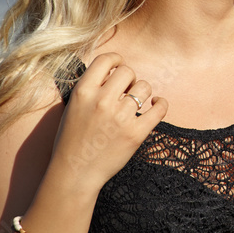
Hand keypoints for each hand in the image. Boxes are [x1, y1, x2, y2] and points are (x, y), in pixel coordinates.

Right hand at [48, 52, 167, 190]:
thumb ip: (91, 88)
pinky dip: (161, 103)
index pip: (106, 59)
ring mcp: (120, 117)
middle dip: (129, 79)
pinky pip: (160, 108)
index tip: (119, 67)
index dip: (116, 60)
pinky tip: (156, 103)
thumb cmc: (72, 140)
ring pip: (144, 87)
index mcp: (83, 92)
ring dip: (142, 93)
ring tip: (135, 103)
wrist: (75, 173)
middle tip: (126, 91)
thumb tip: (113, 71)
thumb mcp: (73, 107)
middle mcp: (102, 101)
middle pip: (128, 71)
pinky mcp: (136, 133)